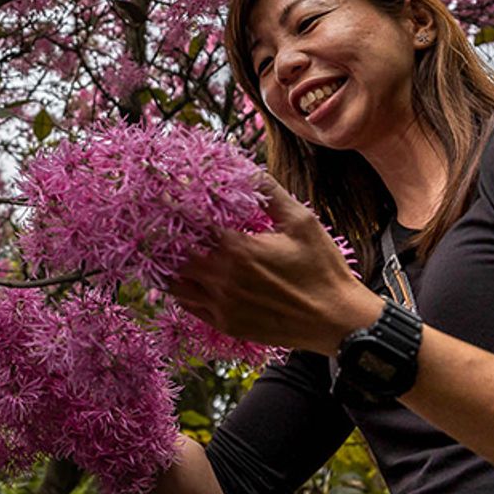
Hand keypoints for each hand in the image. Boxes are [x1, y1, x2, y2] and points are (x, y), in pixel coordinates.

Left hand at [167, 175, 383, 354]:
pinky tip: (185, 276)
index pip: (189, 224)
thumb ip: (270, 193)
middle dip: (162, 237)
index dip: (172, 208)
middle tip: (155, 222)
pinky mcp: (227, 325)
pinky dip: (181, 289)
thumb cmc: (322, 269)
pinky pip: (189, 306)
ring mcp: (221, 306)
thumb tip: (247, 168)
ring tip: (163, 250)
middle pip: (172, 255)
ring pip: (174, 284)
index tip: (160, 196)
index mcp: (237, 250)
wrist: (338, 322)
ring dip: (166, 266)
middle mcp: (222, 279)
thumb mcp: (301, 223)